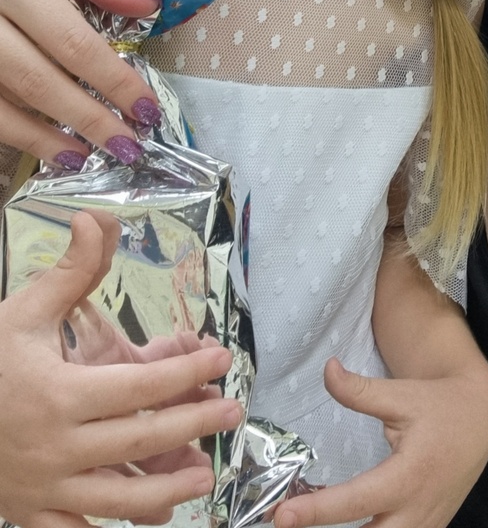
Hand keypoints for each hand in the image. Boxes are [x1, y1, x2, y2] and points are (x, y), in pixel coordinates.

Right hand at [0, 0, 160, 161]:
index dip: (112, 80)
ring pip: (2, 103)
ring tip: (87, 157)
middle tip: (128, 146)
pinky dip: (13, 134)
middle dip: (87, 118)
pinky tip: (43, 148)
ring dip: (46, 139)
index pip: (71, 40)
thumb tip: (147, 6)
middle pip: (37, 80)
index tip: (146, 108)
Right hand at [0, 212, 242, 527]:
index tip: (222, 359)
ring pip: (117, 500)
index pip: (140, 387)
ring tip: (205, 477)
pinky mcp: (29, 513)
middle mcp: (57, 445)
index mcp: (61, 394)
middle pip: (140, 441)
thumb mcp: (24, 310)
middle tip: (233, 413)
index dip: (187, 373)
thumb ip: (70, 271)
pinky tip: (152, 522)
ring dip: (167, 493)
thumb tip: (96, 219)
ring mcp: (44, 486)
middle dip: (193, 426)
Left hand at [273, 356, 487, 527]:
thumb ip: (359, 391)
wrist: (480, 418)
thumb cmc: (438, 405)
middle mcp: (417, 511)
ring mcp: (425, 527)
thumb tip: (327, 370)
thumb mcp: (400, 394)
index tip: (281, 516)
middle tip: (285, 524)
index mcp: (408, 476)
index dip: (315, 511)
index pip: (355, 501)